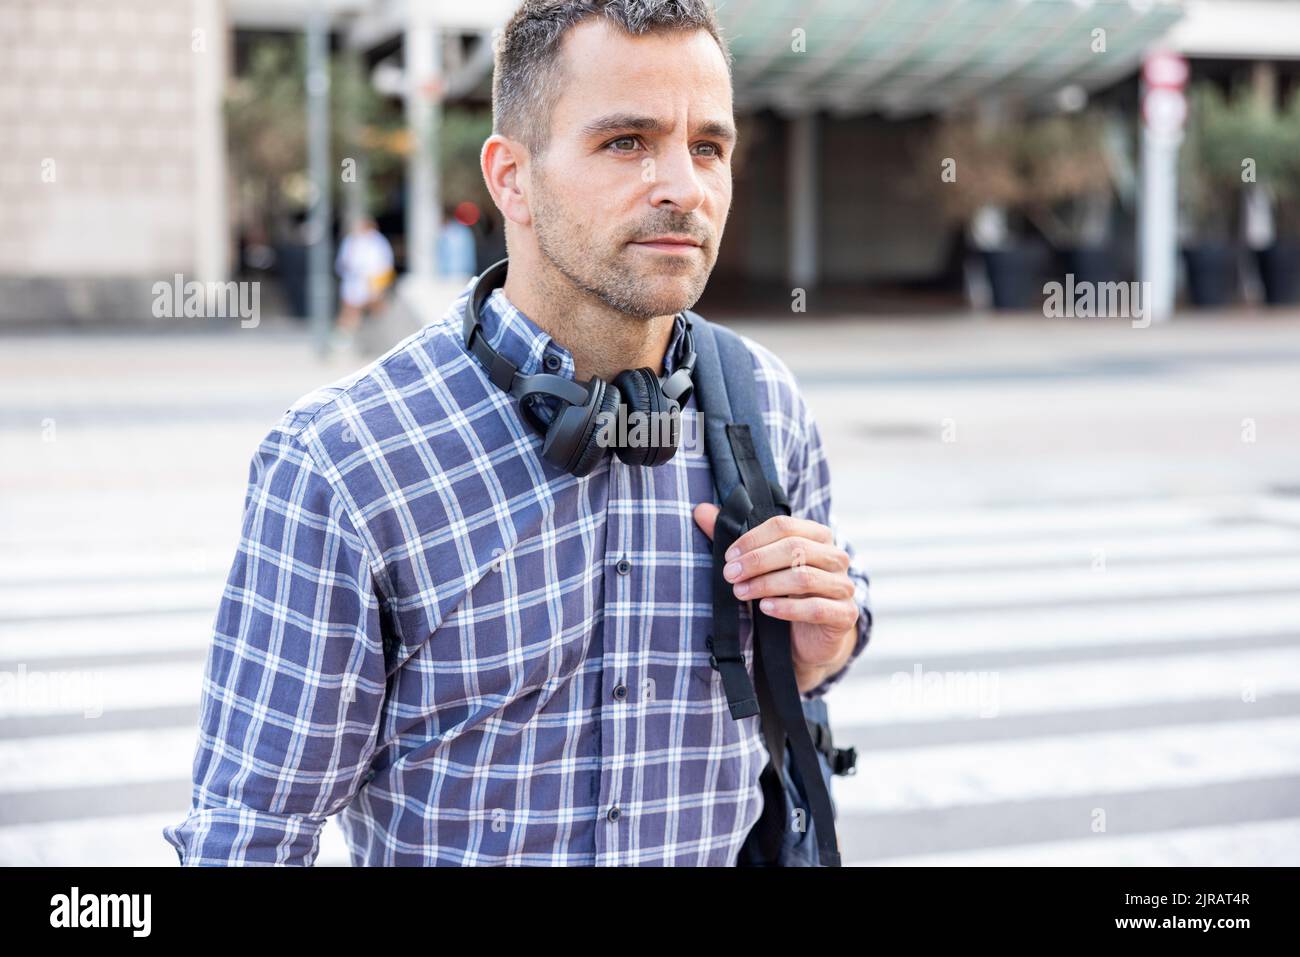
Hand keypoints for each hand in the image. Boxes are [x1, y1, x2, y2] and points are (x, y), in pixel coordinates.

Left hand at [693, 504, 858, 693]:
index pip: (784, 526)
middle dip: (756, 561)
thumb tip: (700, 510)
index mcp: (818, 536)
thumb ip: (735, 539)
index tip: (728, 556)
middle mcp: (836, 557)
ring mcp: (844, 586)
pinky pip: (816, 607)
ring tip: (741, 592)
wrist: (808, 639)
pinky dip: (787, 607)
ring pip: (804, 577)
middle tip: (730, 575)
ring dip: (766, 584)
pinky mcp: (845, 615)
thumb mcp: (760, 566)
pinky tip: (766, 608)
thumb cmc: (784, 594)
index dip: (753, 539)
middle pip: (794, 549)